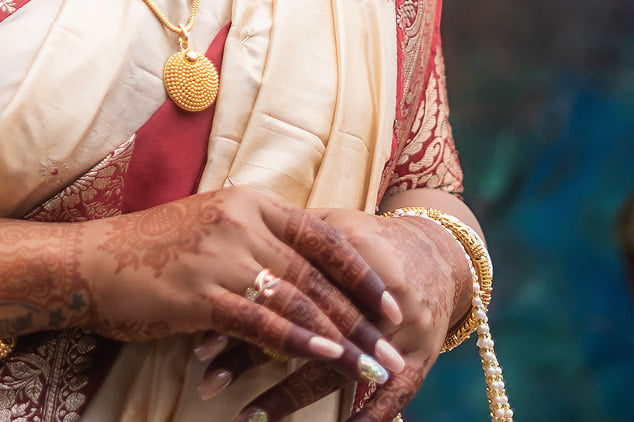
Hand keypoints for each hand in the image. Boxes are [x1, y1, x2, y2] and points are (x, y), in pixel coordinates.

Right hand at [75, 189, 401, 386]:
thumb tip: (300, 279)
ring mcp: (221, 254)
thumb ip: (255, 246)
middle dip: (363, 318)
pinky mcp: (202, 291)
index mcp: (247, 202)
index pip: (323, 236)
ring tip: (372, 368)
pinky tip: (327, 361)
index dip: (362, 273)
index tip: (391, 304)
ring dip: (344, 340)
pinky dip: (302, 344)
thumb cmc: (148, 254)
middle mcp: (241, 221)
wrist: (88, 262)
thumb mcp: (209, 232)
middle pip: (319, 274)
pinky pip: (265, 322)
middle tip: (392, 350)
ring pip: (301, 300)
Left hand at [194, 208, 472, 420]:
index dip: (239, 314)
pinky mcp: (422, 357)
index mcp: (343, 252)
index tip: (199, 340)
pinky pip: (393, 395)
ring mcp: (400, 330)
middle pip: (304, 331)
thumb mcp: (325, 230)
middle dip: (251, 360)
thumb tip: (215, 271)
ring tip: (248, 416)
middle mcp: (372, 295)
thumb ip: (281, 245)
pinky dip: (366, 416)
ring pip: (337, 368)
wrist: (435, 255)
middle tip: (207, 384)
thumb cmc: (362, 240)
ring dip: (289, 396)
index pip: (282, 289)